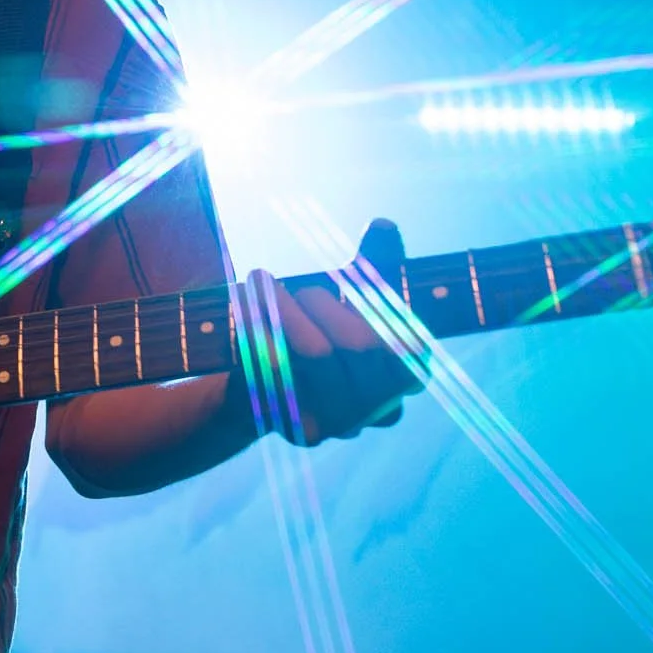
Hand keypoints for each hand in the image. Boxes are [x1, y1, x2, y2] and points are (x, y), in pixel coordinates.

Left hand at [242, 219, 420, 444]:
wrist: (258, 382)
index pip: (408, 340)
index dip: (378, 304)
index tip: (351, 280)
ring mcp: (340, 424)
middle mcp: (379, 409)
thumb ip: (374, 266)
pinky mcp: (296, 427)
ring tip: (261, 283)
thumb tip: (384, 225)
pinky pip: (277, 370)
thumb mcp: (349, 296)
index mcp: (407, 376)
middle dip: (324, 303)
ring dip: (286, 307)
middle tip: (299, 287)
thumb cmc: (317, 331)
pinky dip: (259, 329)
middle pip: (362, 345)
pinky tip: (243, 307)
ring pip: (318, 354)